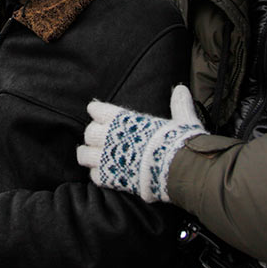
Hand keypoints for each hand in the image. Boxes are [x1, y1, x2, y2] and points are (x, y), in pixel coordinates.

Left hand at [77, 84, 206, 202]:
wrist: (180, 171)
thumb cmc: (179, 143)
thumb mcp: (181, 120)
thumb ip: (178, 105)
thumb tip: (181, 89)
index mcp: (124, 120)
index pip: (98, 110)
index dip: (97, 111)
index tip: (97, 112)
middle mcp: (112, 137)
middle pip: (89, 133)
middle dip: (92, 135)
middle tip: (97, 139)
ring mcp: (109, 158)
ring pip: (84, 155)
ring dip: (87, 155)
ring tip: (90, 157)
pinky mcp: (111, 178)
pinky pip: (94, 176)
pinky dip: (97, 175)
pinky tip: (103, 175)